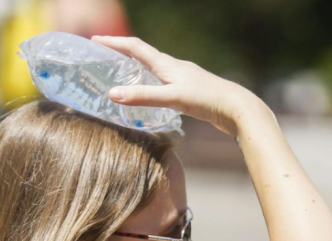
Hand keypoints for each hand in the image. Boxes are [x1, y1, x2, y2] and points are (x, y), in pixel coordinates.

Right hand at [92, 36, 264, 135]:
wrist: (237, 108)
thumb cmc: (206, 100)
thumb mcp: (171, 98)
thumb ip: (142, 97)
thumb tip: (111, 94)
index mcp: (166, 64)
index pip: (134, 47)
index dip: (114, 42)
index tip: (95, 40)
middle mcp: (173, 66)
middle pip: (142, 54)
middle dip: (120, 52)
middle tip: (101, 56)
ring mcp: (181, 77)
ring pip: (152, 67)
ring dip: (133, 66)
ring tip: (118, 73)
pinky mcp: (188, 90)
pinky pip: (160, 81)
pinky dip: (146, 82)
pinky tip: (146, 93)